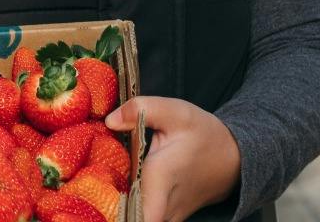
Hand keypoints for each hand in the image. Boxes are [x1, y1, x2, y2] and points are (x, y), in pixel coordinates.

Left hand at [107, 96, 241, 221]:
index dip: (118, 215)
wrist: (233, 159)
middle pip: (133, 220)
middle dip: (110, 211)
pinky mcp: (168, 217)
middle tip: (86, 194)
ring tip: (101, 193)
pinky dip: (131, 212)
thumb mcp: (175, 111)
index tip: (96, 201)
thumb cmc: (203, 134)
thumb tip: (110, 121)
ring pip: (139, 221)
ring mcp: (168, 216)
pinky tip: (117, 194)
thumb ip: (140, 109)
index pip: (142, 215)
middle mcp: (163, 204)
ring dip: (119, 212)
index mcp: (161, 177)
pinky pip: (145, 219)